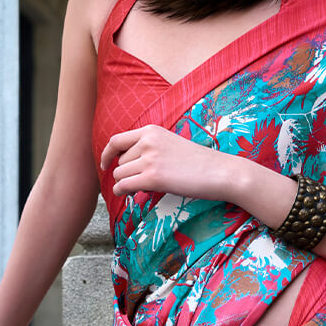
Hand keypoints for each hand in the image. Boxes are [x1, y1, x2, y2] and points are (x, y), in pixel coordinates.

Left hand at [100, 125, 243, 201]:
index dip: (107, 154)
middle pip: (119, 162)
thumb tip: (124, 165)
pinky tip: (129, 195)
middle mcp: (147, 141)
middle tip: (142, 182)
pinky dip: (122, 192)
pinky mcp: (153, 177)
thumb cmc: (199, 163)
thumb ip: (149, 148)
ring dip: (126, 184)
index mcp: (151, 130)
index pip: (116, 140)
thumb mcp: (171, 144)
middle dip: (126, 174)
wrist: (220, 172)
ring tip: (143, 188)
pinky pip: (123, 186)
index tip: (105, 164)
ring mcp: (149, 159)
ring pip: (120, 175)